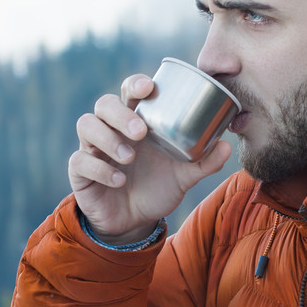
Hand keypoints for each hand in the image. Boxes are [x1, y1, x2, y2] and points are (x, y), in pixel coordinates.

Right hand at [69, 73, 231, 243]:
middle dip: (120, 114)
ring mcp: (92, 148)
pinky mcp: (80, 171)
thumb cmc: (158, 188)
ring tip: (129, 158)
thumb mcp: (184, 177)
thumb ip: (203, 162)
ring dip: (107, 138)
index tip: (149, 87)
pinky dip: (100, 168)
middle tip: (141, 132)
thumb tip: (226, 146)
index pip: (129, 91)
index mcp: (136, 122)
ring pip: (86, 125)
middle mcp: (111, 130)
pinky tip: (118, 180)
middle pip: (104, 104)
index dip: (135, 84)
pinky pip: (80, 161)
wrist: (135, 222)